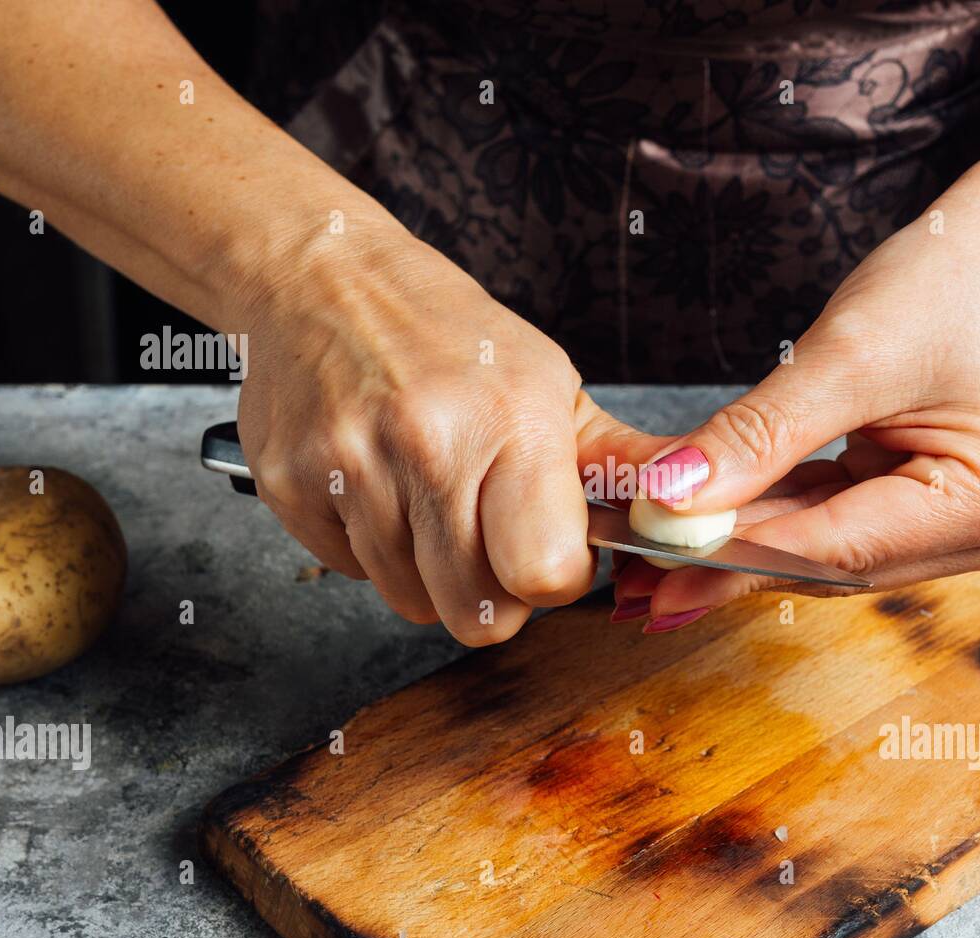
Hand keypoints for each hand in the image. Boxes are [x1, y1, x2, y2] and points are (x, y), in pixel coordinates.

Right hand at [237, 223, 645, 644]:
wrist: (321, 280)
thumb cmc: (446, 335)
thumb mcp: (549, 382)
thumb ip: (618, 462)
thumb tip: (690, 508)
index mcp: (510, 419)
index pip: (544, 575)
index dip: (554, 580)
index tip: (551, 552)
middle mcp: (428, 444)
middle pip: (478, 615)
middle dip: (494, 593)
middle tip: (489, 535)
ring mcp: (350, 468)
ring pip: (412, 604)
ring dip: (430, 570)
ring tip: (429, 495)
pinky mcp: (289, 488)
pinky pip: (352, 574)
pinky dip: (372, 548)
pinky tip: (380, 486)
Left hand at [614, 168, 979, 627]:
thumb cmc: (950, 281)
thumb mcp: (847, 353)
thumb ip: (758, 435)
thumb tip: (669, 498)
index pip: (838, 545)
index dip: (737, 555)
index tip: (652, 561)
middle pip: (828, 558)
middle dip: (727, 560)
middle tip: (631, 579)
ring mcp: (955, 529)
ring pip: (820, 548)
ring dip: (736, 547)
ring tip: (644, 563)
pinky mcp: (922, 512)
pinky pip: (828, 521)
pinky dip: (765, 517)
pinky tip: (698, 529)